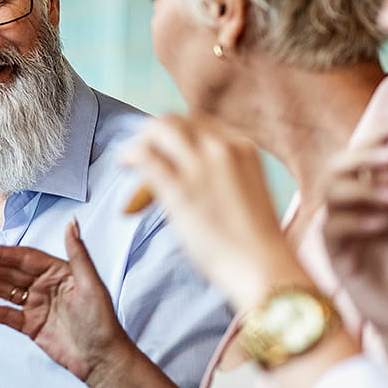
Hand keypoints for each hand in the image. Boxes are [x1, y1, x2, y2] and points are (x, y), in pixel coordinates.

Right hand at [0, 221, 136, 381]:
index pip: (21, 257)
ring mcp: (36, 305)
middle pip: (7, 272)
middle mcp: (44, 285)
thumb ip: (78, 253)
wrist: (102, 359)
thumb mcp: (90, 284)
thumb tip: (72, 223)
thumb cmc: (102, 321)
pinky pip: (8, 315)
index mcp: (57, 271)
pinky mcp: (32, 326)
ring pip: (3, 292)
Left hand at [123, 114, 312, 307]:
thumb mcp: (245, 191)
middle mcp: (223, 147)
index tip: (168, 154)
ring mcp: (202, 165)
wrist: (263, 266)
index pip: (200, 124)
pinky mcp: (181, 187)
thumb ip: (221, 174)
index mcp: (243, 147)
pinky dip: (130, 155)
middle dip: (154, 134)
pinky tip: (125, 165)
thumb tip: (186, 178)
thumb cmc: (255, 241)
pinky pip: (146, 156)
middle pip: (176, 121)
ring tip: (129, 160)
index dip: (178, 137)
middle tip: (142, 153)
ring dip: (140, 141)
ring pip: (159, 130)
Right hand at [319, 126, 387, 343]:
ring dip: (362, 189)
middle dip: (360, 157)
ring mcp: (339, 232)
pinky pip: (332, 229)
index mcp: (365, 194)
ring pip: (330, 194)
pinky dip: (356, 221)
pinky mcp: (336, 257)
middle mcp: (347, 209)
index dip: (372, 138)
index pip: (357, 157)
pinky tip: (381, 224)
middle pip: (335, 169)